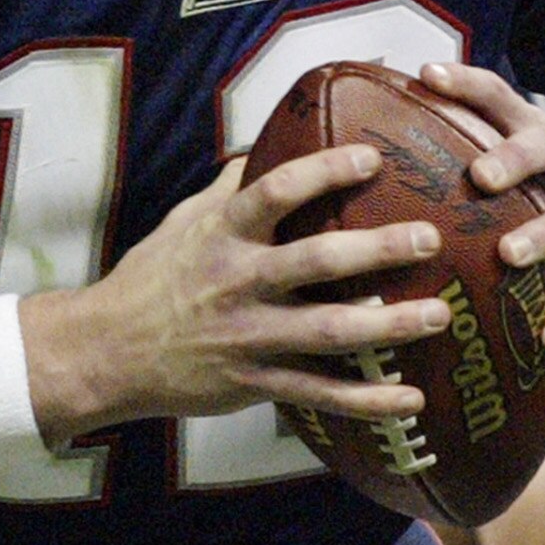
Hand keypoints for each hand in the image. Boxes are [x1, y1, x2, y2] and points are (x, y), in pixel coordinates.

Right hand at [24, 146, 452, 436]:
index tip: (372, 157)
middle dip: (378, 249)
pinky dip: (367, 401)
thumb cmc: (151, 278)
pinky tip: (411, 400)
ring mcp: (249, 336)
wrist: (105, 353)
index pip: (277, 192)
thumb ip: (230, 188)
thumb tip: (265, 144)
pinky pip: (319, 393)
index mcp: (224, 234)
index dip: (325, 172)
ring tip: (439, 315)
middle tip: (429, 238)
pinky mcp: (254, 383)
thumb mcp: (184, 222)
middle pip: (317, 261)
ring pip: (329, 331)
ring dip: (389, 325)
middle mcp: (239, 281)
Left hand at [418, 60, 544, 351]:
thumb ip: (456, 144)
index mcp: (534, 133)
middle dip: (514, 161)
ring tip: (511, 255)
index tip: (429, 76)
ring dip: (544, 235)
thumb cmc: (537, 186)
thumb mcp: (510, 154)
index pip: (500, 97)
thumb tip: (364, 138)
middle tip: (481, 178)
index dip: (466, 84)